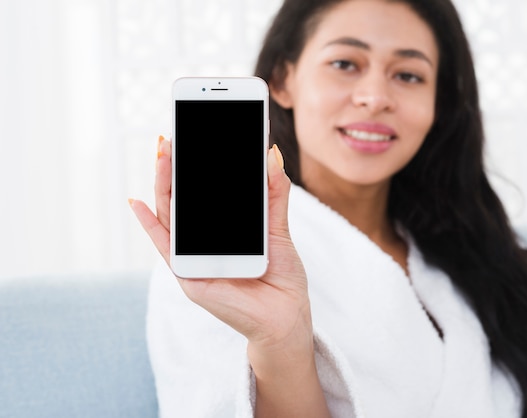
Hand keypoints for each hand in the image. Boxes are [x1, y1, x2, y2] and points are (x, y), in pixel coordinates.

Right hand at [129, 137, 310, 351]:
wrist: (285, 317)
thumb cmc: (281, 276)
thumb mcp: (278, 227)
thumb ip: (273, 193)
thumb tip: (269, 153)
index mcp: (222, 228)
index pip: (203, 191)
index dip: (196, 164)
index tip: (194, 134)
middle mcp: (204, 240)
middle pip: (181, 198)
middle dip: (175, 166)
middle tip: (172, 136)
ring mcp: (193, 257)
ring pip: (170, 214)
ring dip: (162, 183)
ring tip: (163, 153)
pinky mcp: (188, 276)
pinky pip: (164, 246)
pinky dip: (148, 224)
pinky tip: (136, 201)